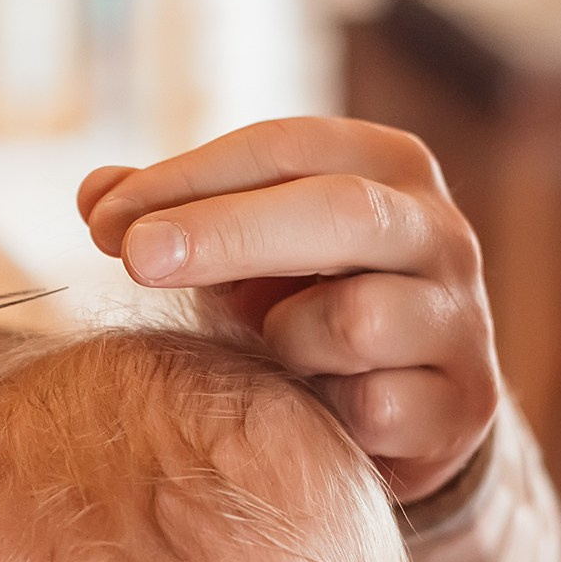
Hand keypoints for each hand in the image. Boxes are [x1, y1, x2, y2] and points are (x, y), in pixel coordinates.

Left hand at [77, 118, 498, 502]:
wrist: (405, 414)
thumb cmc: (307, 306)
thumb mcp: (240, 252)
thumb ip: (171, 216)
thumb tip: (93, 192)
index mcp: (387, 166)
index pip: (284, 147)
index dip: (189, 178)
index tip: (102, 221)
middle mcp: (440, 230)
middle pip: (337, 211)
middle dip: (227, 233)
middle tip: (135, 259)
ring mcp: (461, 318)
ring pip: (356, 320)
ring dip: (289, 343)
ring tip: (279, 356)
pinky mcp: (466, 403)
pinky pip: (375, 408)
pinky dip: (329, 414)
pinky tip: (322, 413)